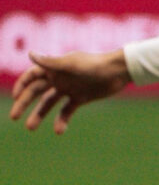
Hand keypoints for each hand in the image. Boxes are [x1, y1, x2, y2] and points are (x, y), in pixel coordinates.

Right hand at [9, 49, 130, 132]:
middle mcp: (58, 78)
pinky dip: (62, 120)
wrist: (118, 72)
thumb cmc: (94, 65)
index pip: (31, 76)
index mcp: (54, 68)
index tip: (14, 98)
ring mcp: (68, 89)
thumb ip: (51, 62)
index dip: (21, 86)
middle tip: (13, 118)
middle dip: (24, 104)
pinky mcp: (80, 98)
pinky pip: (67, 110)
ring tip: (30, 128)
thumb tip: (30, 53)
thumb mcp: (71, 64)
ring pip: (48, 103)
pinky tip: (58, 131)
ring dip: (39, 115)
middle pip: (35, 92)